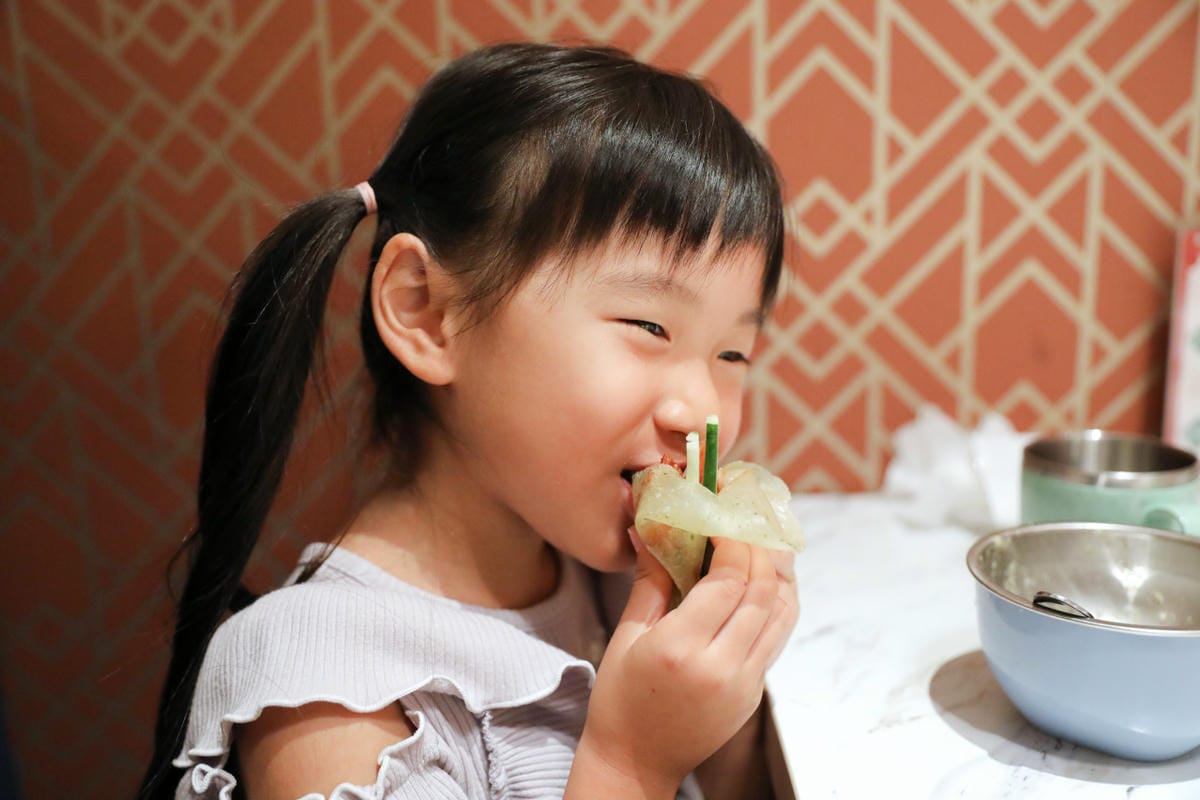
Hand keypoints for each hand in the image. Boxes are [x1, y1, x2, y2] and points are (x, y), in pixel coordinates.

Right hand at [571, 533, 798, 794]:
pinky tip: (764, 581)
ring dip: (779, 573)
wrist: (636, 762)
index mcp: (680, 649)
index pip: (728, 581)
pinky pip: (777, 637)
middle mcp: (721, 668)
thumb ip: (650, 580)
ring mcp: (744, 685)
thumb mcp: (627, 636)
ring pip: (782, 614)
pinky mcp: (755, 694)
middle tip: (748, 519)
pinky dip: (776, 603)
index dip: (732, 541)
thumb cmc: (620, 699)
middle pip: (762, 592)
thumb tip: (651, 528)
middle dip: (759, 548)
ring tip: (766, 542)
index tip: (723, 515)